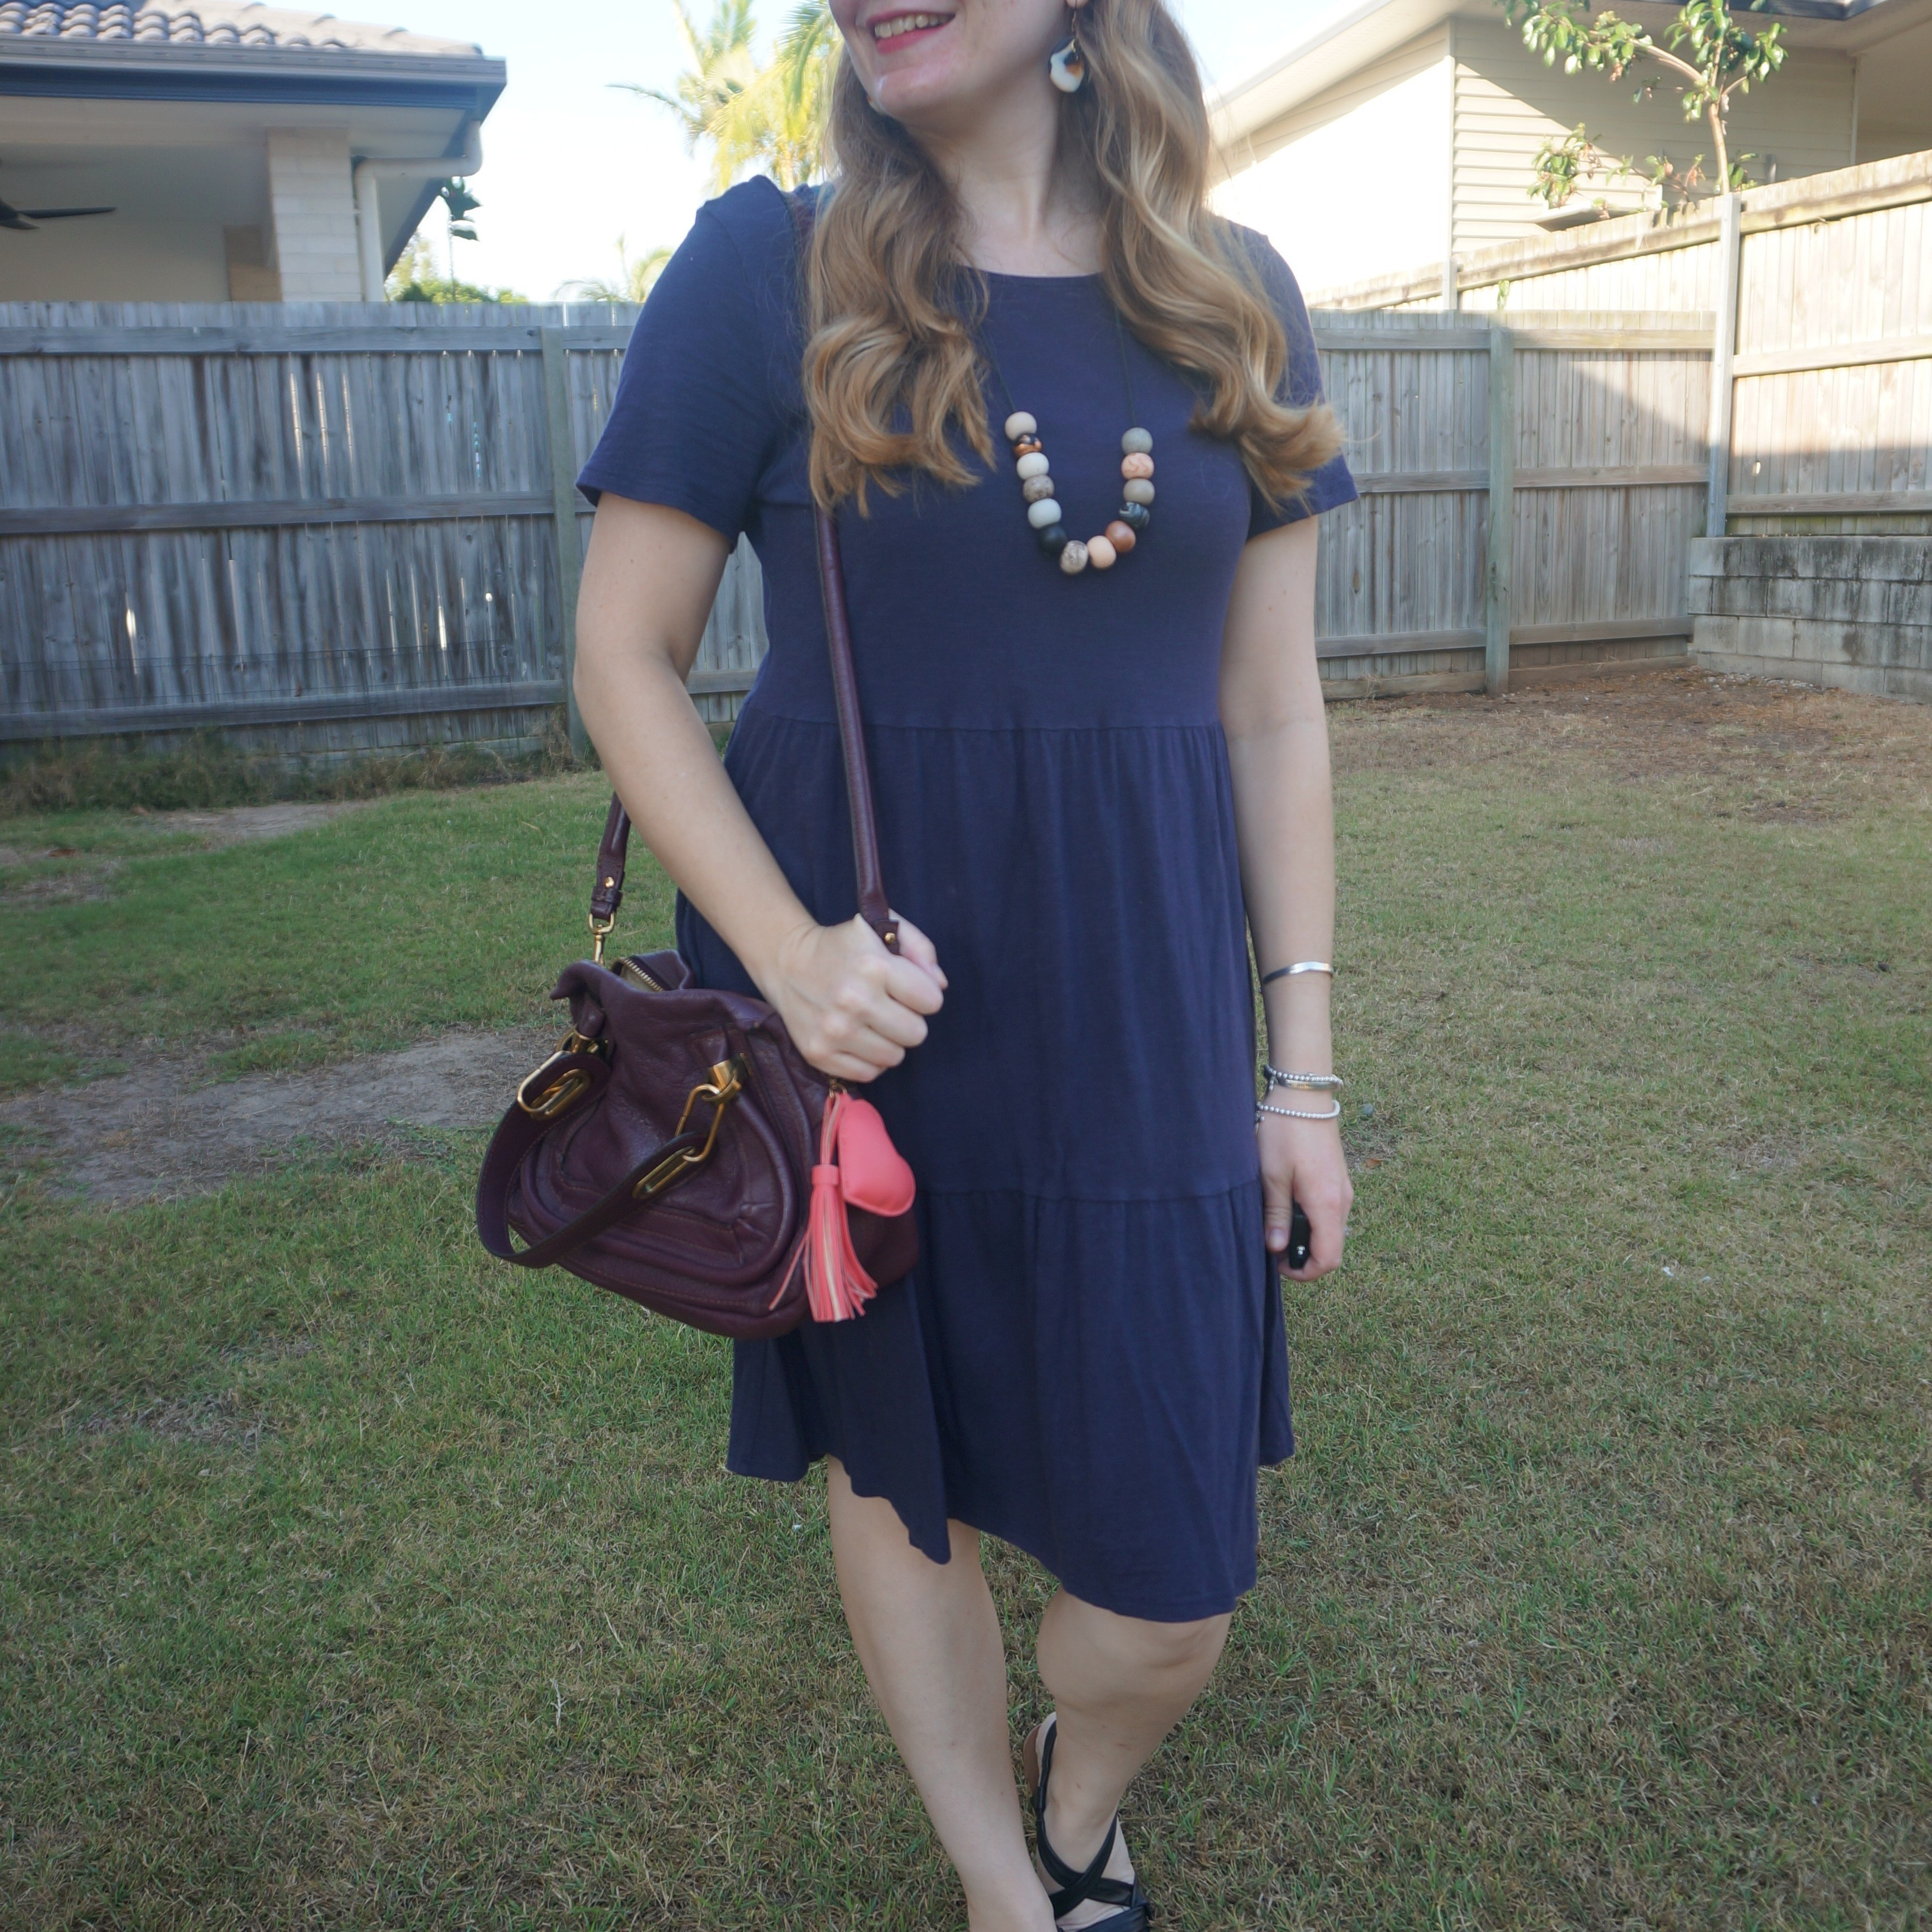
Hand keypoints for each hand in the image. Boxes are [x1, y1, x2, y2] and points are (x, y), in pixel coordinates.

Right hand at [763, 912, 945, 1082]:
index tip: (906, 987)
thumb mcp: (883, 928)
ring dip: (889, 1041)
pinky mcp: (819, 1053)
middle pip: (916, 1034)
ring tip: (872, 1022)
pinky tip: (858, 1037)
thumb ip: (921, 949)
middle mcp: (853, 1000)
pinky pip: (868, 1073)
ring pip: (894, 1057)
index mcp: (874, 965)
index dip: (924, 994)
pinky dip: (868, 1059)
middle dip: (909, 1020)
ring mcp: (834, 1031)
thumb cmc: (844, 946)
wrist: (787, 963)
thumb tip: (939, 986)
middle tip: (890, 1007)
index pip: (932, 1001)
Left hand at [1258, 1107, 1350, 1279]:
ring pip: (1330, 1230)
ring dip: (1306, 1236)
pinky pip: (1329, 1212)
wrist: (1304, 1096)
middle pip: (1331, 1247)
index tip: (1278, 1265)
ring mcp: (1343, 1189)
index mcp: (1327, 1204)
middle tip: (1272, 1245)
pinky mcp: (1337, 1178)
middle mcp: (1342, 1200)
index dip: (1304, 1272)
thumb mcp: (1272, 1176)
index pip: (1328, 1259)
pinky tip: (1287, 1205)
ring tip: (1276, 1224)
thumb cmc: (1285, 1133)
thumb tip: (1277, 1248)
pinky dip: (1311, 1220)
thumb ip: (1276, 1215)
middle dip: (1303, 1255)